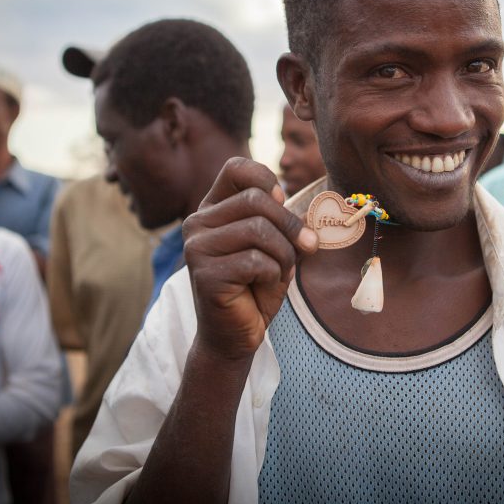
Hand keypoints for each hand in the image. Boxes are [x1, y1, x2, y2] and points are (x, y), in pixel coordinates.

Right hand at [182, 157, 317, 361]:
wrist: (236, 335)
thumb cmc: (256, 287)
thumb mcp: (277, 247)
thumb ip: (286, 223)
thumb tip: (306, 208)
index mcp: (212, 209)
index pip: (237, 168)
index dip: (268, 181)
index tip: (283, 203)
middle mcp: (197, 223)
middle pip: (256, 200)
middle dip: (290, 226)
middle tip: (306, 248)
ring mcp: (197, 248)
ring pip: (259, 229)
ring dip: (284, 255)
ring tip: (279, 273)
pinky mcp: (204, 274)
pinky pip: (256, 261)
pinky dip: (273, 274)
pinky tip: (261, 287)